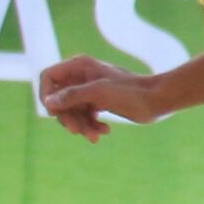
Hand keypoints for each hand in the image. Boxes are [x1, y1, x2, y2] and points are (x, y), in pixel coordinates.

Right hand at [38, 55, 159, 141]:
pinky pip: (84, 117)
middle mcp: (81, 76)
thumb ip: (71, 96)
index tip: (54, 112)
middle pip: (58, 99)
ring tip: (95, 136)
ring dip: (81, 125)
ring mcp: (89, 90)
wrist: (157, 100)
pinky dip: (91, 126)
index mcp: (78, 66)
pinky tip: (104, 131)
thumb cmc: (130, 92)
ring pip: (71, 111)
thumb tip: (47, 103)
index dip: (46, 95)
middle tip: (77, 131)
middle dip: (68, 117)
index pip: (48, 77)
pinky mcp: (98, 103)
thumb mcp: (98, 93)